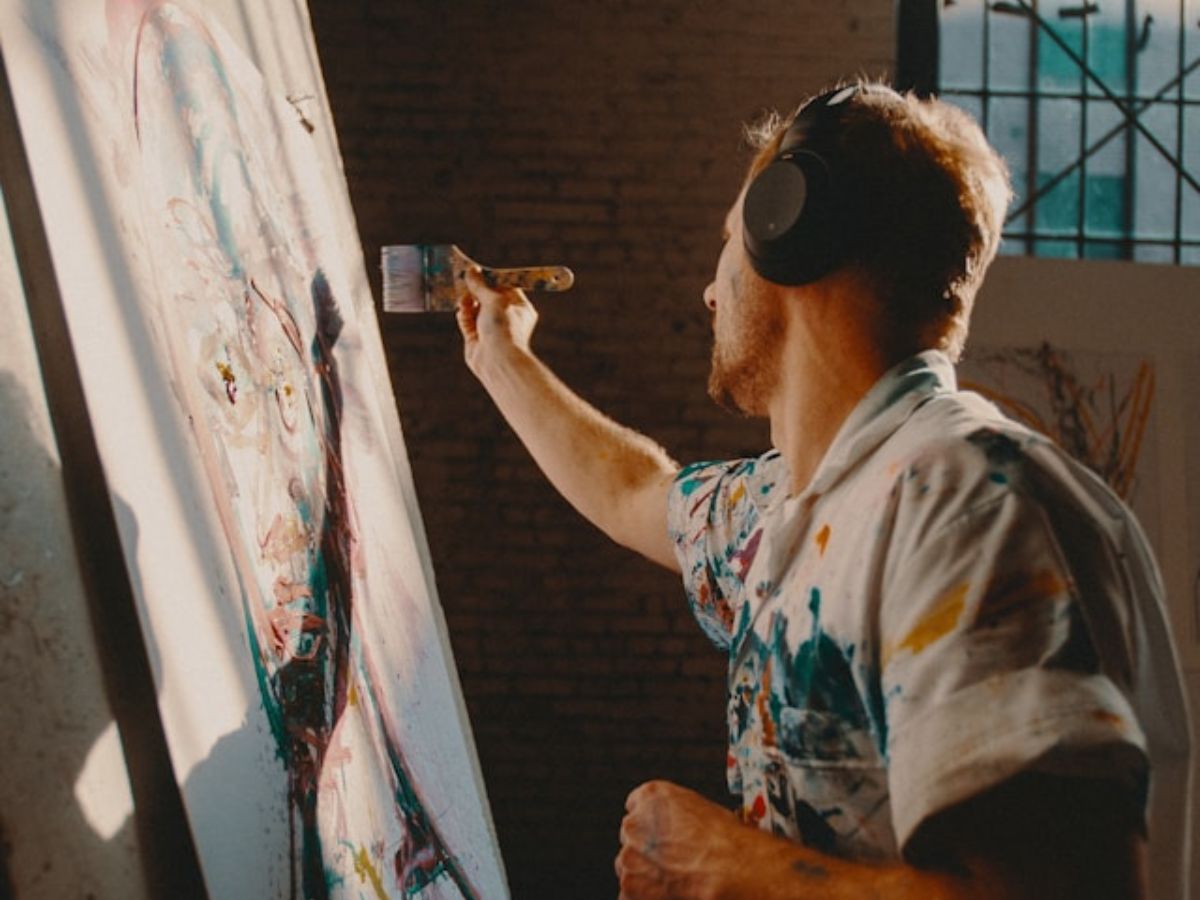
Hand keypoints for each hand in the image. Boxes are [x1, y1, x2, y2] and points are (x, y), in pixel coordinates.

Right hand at [456, 266, 537, 376]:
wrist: (498, 360)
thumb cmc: (504, 328)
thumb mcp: (494, 300)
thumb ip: (481, 285)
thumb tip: (471, 271)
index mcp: (520, 308)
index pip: (505, 288)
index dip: (491, 279)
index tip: (477, 271)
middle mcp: (507, 319)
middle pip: (488, 299)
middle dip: (476, 291)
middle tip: (464, 280)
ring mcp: (491, 330)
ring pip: (476, 310)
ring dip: (468, 303)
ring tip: (463, 299)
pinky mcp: (476, 339)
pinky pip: (467, 322)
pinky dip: (464, 316)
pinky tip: (461, 311)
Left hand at [616, 780, 747, 899]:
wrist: (732, 869)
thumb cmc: (724, 840)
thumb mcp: (699, 808)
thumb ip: (676, 815)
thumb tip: (676, 828)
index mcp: (651, 796)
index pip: (637, 806)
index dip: (652, 824)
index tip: (661, 835)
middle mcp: (634, 822)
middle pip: (633, 838)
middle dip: (648, 850)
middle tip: (672, 862)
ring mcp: (629, 854)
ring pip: (630, 866)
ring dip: (645, 875)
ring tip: (675, 880)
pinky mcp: (629, 884)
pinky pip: (630, 893)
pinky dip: (645, 896)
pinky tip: (669, 893)